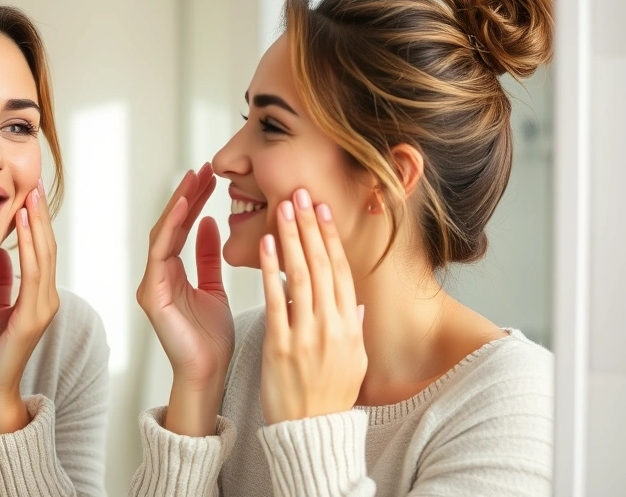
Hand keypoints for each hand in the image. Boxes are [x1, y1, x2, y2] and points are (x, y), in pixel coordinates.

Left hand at [0, 179, 59, 437]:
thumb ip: (4, 280)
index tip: (27, 192)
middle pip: (46, 246)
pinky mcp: (32, 317)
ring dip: (36, 224)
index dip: (35, 220)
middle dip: (40, 214)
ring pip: (43, 255)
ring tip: (29, 196)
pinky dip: (28, 246)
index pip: (40, 249)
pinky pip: (32, 273)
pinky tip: (21, 226)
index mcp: (38, 296)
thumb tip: (2, 250)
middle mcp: (47, 298)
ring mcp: (43, 307)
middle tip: (33, 182)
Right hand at [136, 163, 232, 435]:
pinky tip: (186, 206)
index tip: (211, 177)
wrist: (208, 373)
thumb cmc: (212, 338)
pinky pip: (160, 253)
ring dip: (179, 204)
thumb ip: (209, 257)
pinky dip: (171, 227)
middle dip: (187, 195)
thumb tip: (212, 223)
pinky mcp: (152, 294)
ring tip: (195, 178)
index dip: (194, 201)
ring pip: (162, 233)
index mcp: (171, 274)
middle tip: (205, 168)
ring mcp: (150, 284)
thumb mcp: (215, 288)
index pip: (181, 227)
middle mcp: (156, 276)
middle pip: (169, 225)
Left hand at [258, 189, 366, 424]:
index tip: (324, 211)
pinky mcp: (280, 345)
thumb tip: (358, 303)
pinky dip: (272, 270)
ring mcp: (307, 334)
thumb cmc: (330, 397)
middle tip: (302, 194)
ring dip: (293, 237)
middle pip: (323, 265)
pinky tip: (267, 245)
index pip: (342, 271)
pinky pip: (276, 300)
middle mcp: (333, 325)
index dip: (333, 238)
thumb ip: (354, 328)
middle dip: (312, 226)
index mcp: (350, 326)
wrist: (310, 431)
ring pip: (302, 275)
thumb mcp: (354, 362)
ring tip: (285, 207)